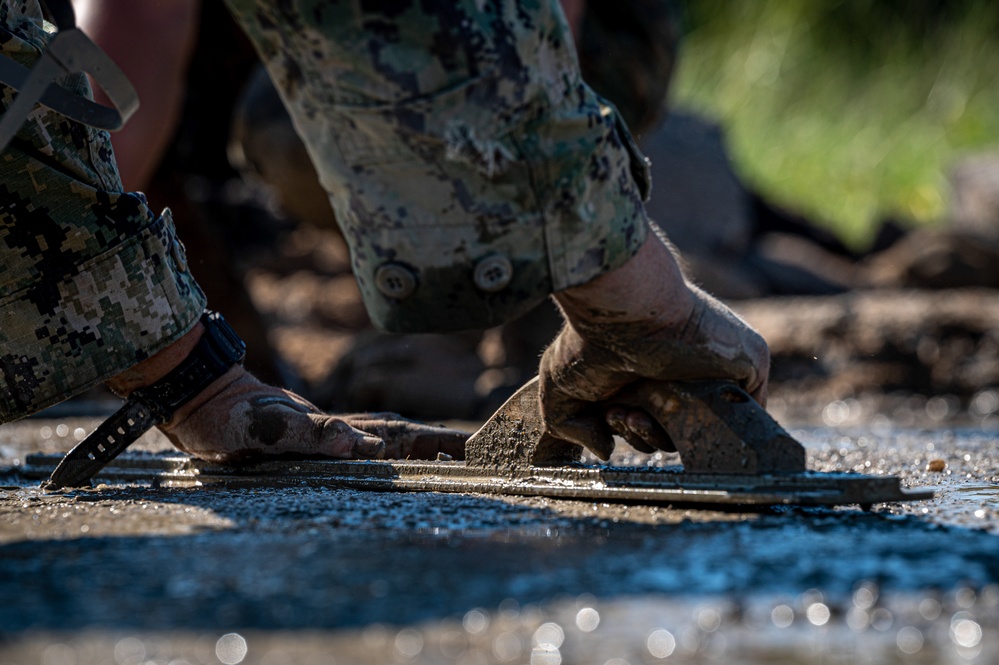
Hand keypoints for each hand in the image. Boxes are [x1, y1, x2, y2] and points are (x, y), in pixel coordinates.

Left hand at [159, 365, 467, 463]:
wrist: (201, 399)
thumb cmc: (230, 416)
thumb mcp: (266, 427)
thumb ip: (311, 435)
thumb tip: (361, 445)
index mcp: (339, 428)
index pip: (401, 436)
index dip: (438, 442)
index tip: (476, 448)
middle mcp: (340, 430)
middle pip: (402, 436)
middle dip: (440, 444)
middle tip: (477, 454)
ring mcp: (327, 435)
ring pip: (384, 439)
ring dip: (416, 448)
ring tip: (447, 457)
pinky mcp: (311, 444)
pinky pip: (358, 448)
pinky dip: (382, 454)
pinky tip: (385, 460)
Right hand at [540, 234, 768, 459]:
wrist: (625, 311)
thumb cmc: (588, 340)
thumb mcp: (561, 391)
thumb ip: (573, 427)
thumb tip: (605, 450)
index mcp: (649, 372)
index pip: (652, 420)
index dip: (631, 430)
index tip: (609, 417)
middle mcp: (684, 370)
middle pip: (677, 430)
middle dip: (644, 434)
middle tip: (622, 414)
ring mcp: (718, 367)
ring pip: (706, 427)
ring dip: (668, 433)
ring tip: (637, 412)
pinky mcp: (749, 362)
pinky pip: (750, 412)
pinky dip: (723, 424)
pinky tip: (683, 413)